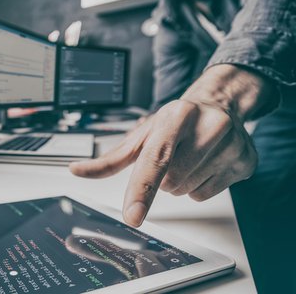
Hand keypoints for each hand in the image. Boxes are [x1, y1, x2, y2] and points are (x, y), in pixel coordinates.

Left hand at [69, 65, 277, 226]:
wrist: (220, 105)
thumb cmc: (176, 122)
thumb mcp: (142, 134)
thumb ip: (110, 159)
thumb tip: (75, 170)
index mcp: (176, 115)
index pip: (155, 160)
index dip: (141, 189)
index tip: (133, 216)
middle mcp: (208, 126)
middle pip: (169, 182)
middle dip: (163, 177)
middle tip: (172, 156)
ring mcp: (231, 144)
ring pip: (186, 192)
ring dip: (179, 183)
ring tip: (188, 158)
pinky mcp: (245, 161)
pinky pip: (206, 195)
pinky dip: (198, 187)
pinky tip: (204, 164)